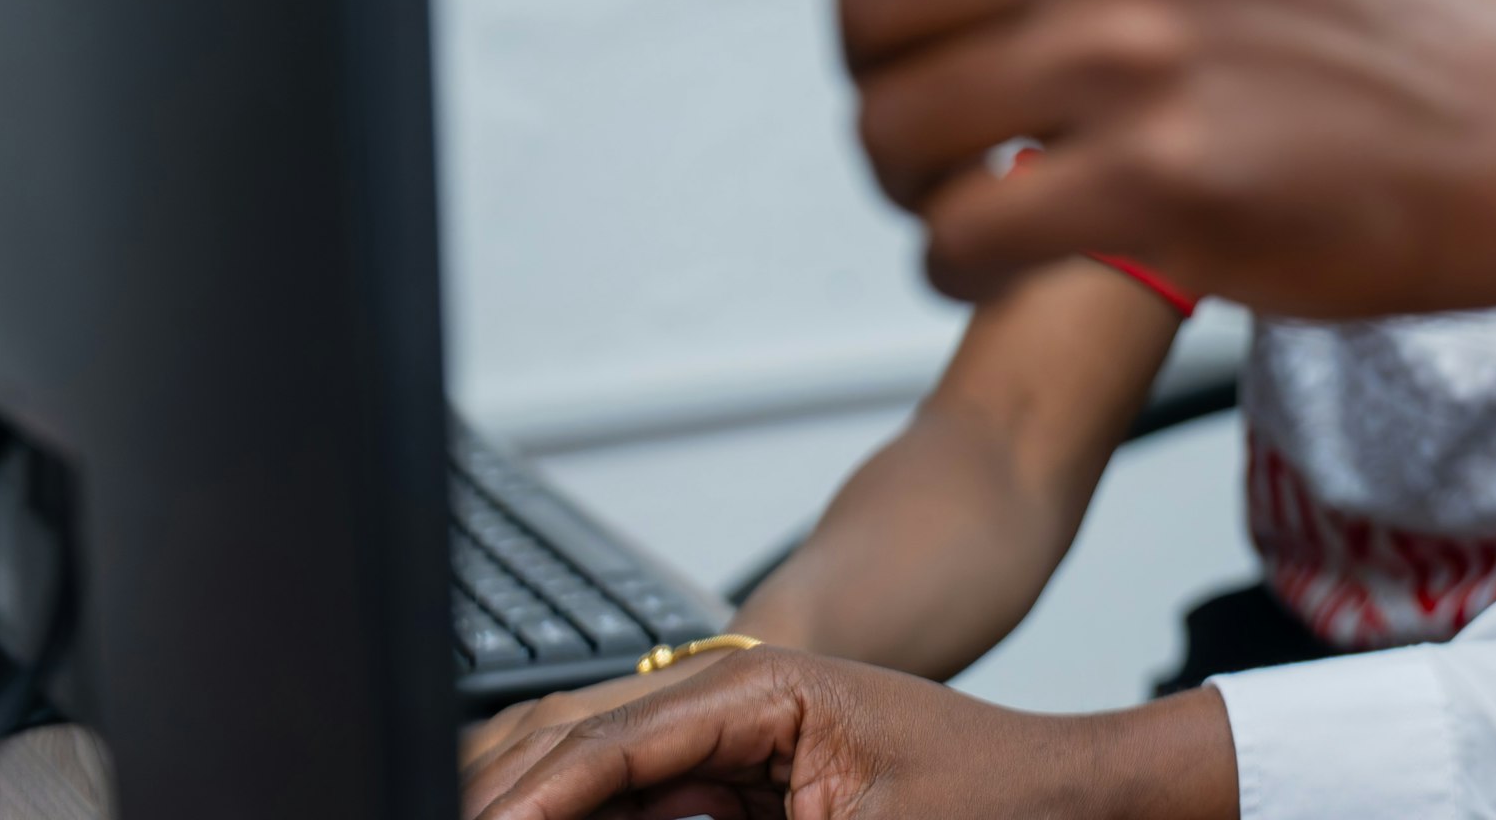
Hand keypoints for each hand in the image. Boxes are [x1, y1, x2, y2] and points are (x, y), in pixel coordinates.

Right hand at [459, 647, 1233, 819]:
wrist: (1073, 792)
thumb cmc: (997, 800)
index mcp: (767, 688)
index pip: (609, 743)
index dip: (529, 800)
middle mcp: (738, 696)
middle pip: (575, 741)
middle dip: (499, 792)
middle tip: (423, 806)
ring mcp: (734, 735)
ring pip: (590, 766)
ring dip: (536, 801)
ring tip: (457, 807)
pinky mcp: (741, 778)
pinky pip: (638, 792)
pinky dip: (587, 810)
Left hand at [562, 0, 1495, 531]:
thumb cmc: (1346, 13)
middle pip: (864, 10)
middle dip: (893, 78)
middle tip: (994, 101)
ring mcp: (1144, 49)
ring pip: (893, 130)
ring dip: (924, 173)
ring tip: (1035, 166)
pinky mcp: (1160, 182)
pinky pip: (952, 235)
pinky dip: (969, 253)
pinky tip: (1062, 231)